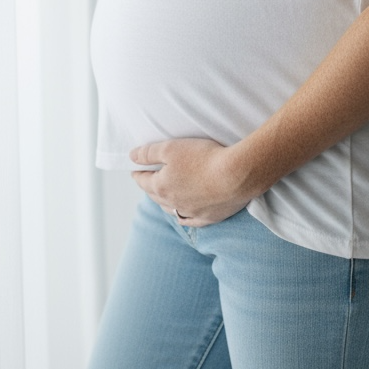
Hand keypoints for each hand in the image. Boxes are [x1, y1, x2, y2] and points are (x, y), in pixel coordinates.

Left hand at [130, 138, 251, 226]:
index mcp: (161, 187)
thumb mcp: (171, 148)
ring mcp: (191, 213)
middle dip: (148, 187)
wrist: (236, 175)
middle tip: (147, 179)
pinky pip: (189, 220)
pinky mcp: (209, 217)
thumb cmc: (204, 158)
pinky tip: (182, 215)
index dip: (138, 173)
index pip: (143, 181)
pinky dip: (182, 216)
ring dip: (163, 202)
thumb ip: (149, 153)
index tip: (135, 168)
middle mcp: (173, 204)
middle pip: (155, 196)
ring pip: (170, 209)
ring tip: (162, 195)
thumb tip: (132, 156)